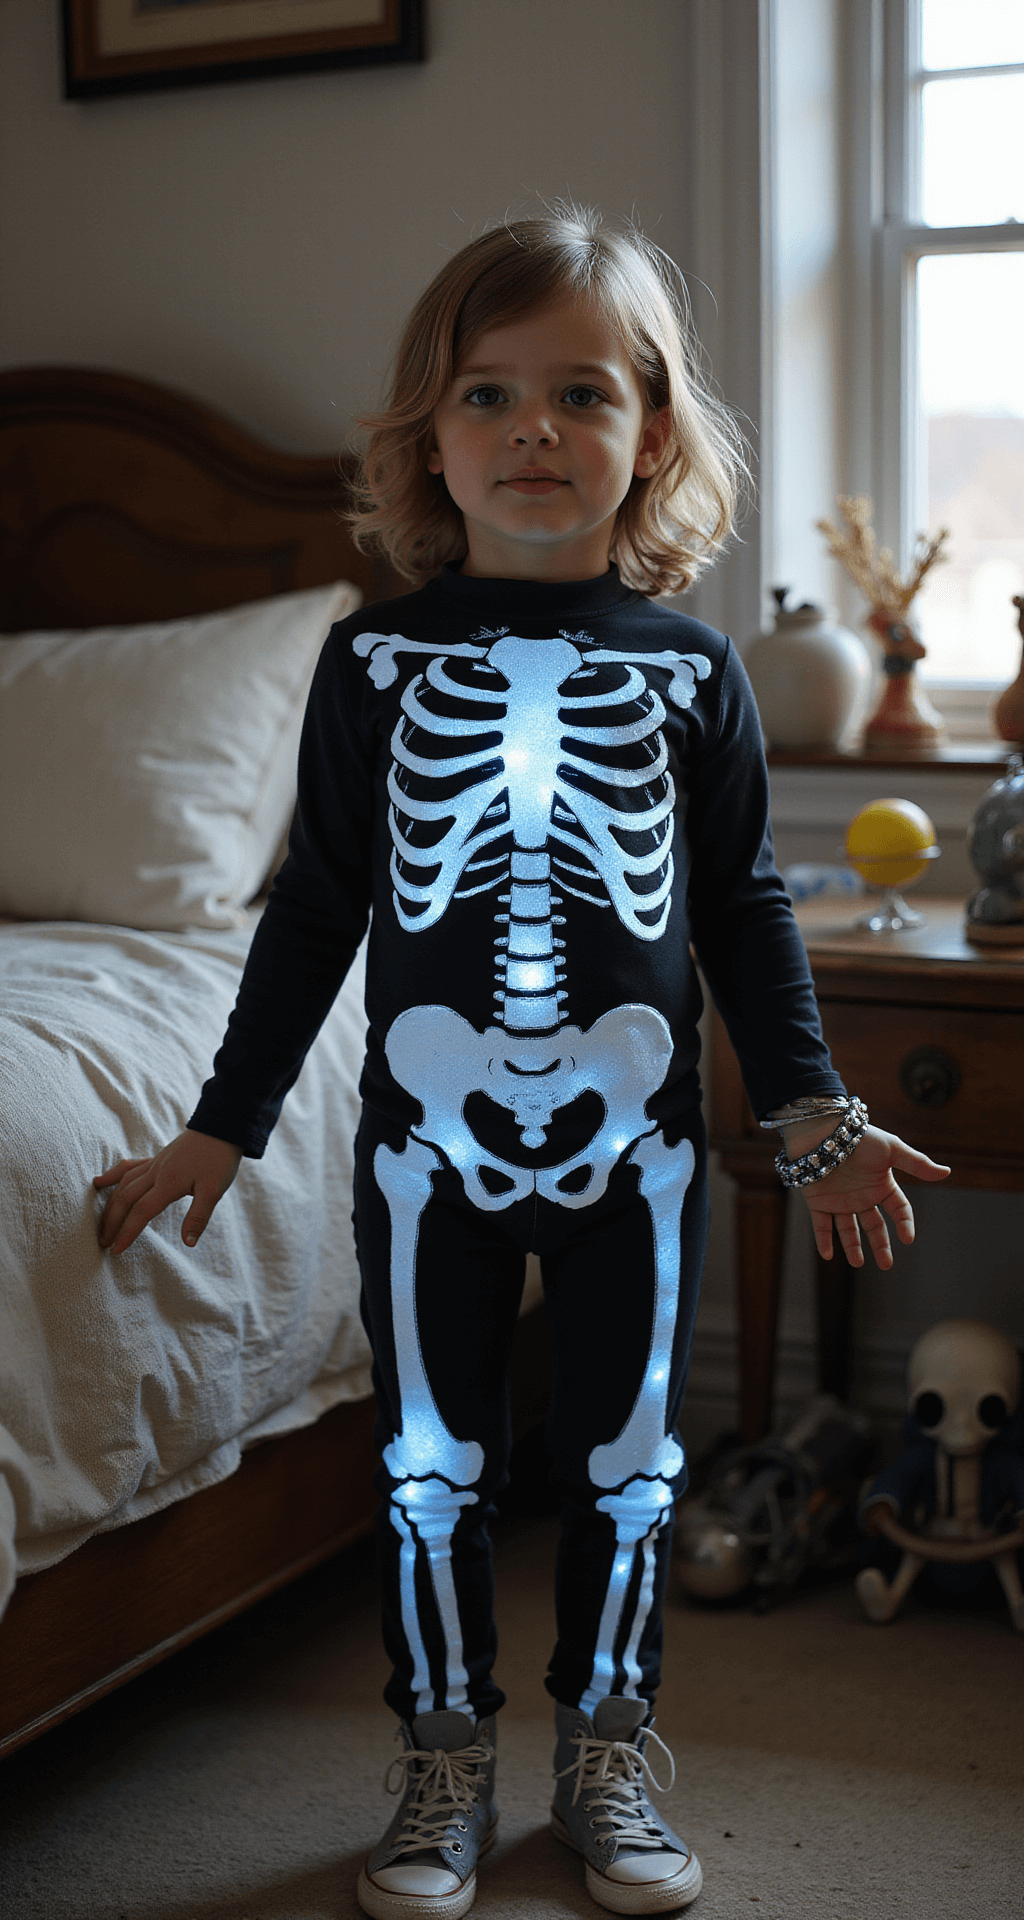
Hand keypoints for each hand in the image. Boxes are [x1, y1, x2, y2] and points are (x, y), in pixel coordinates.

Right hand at [94, 1129, 242, 1255]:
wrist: (221, 1127)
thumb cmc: (220, 1159)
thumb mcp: (214, 1190)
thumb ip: (198, 1217)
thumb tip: (187, 1243)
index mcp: (169, 1183)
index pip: (141, 1211)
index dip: (127, 1231)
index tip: (116, 1250)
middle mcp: (156, 1172)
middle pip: (125, 1198)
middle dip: (112, 1222)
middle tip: (102, 1242)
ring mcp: (154, 1163)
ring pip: (123, 1184)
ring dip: (110, 1204)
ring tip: (101, 1224)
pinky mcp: (156, 1158)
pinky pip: (128, 1168)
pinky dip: (113, 1176)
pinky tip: (99, 1182)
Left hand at [788, 1122, 949, 1268]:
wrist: (822, 1130)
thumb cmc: (859, 1137)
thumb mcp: (892, 1149)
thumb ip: (917, 1163)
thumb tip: (947, 1172)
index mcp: (881, 1184)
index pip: (898, 1208)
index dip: (905, 1223)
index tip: (908, 1237)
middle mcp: (861, 1196)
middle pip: (874, 1225)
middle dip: (881, 1245)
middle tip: (887, 1265)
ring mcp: (840, 1200)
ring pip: (848, 1230)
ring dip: (852, 1247)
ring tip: (858, 1263)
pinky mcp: (818, 1201)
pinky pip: (821, 1225)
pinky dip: (823, 1240)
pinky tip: (827, 1255)